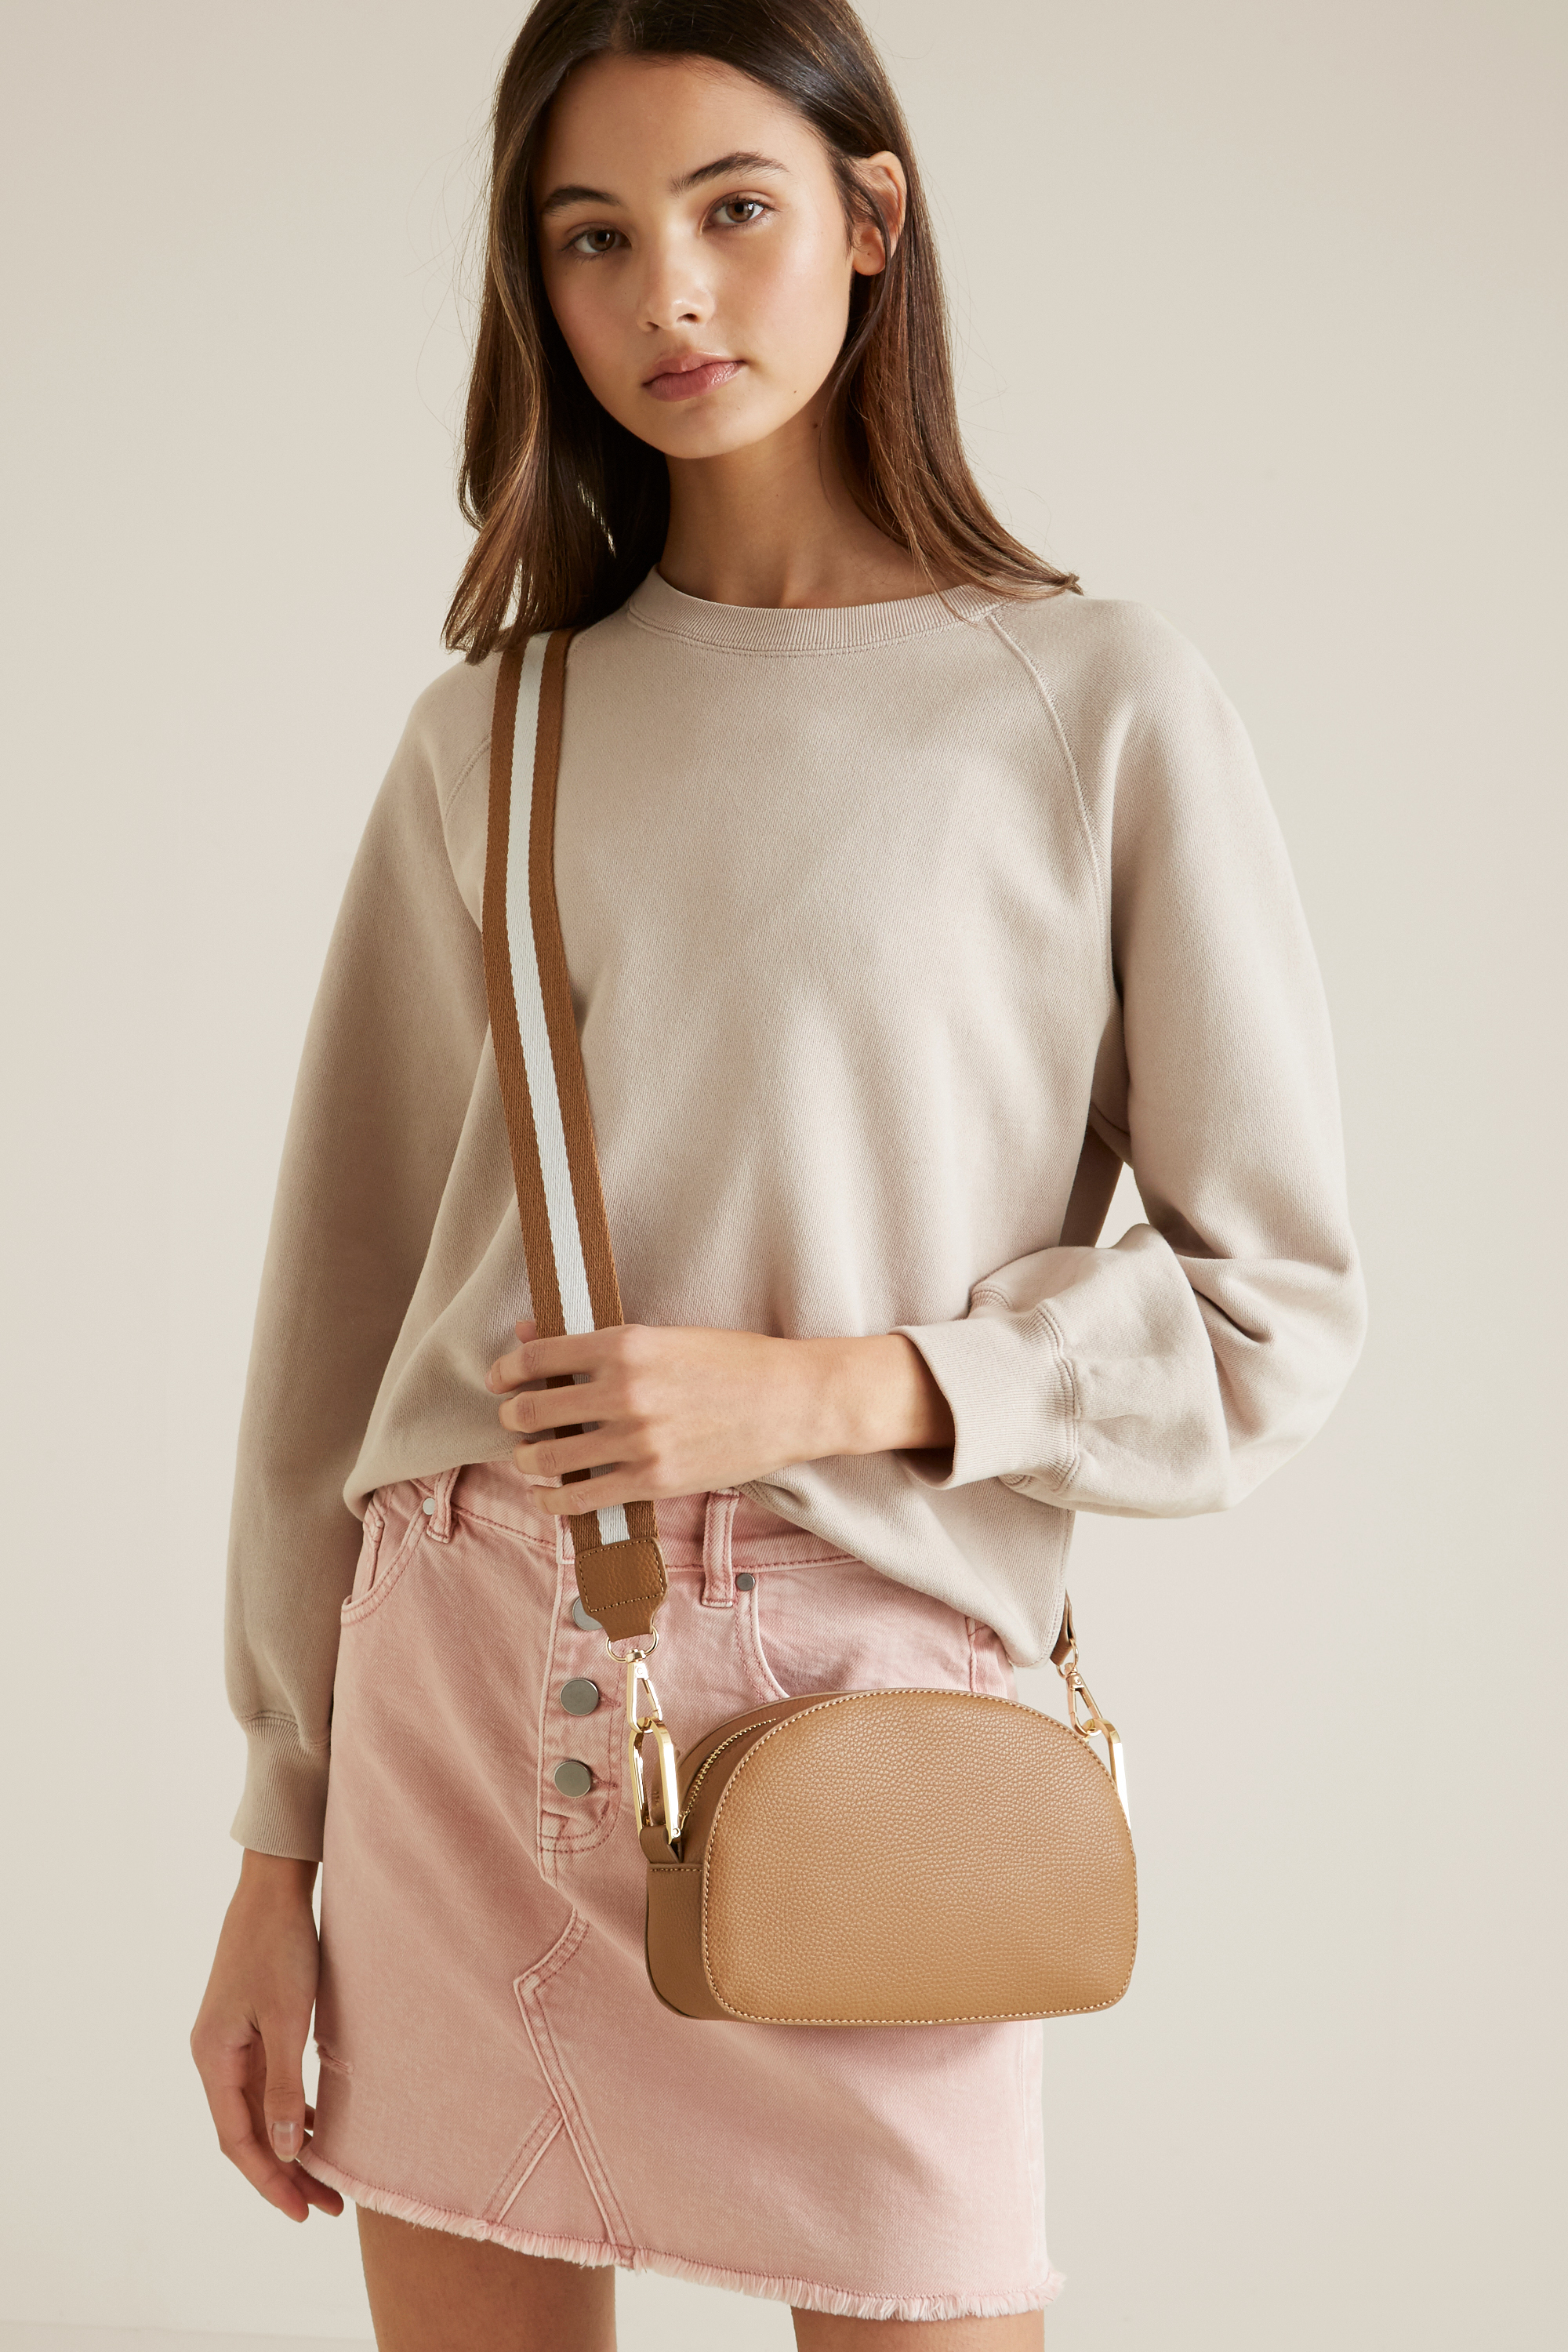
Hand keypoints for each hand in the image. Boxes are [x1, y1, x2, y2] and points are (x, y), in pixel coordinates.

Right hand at [190, 1851, 343, 2223]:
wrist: (275, 1885)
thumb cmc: (281, 1946)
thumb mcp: (288, 2019)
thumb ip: (284, 2086)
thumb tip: (286, 2152)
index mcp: (214, 2058)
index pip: (238, 2140)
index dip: (270, 2181)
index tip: (304, 2212)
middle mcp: (214, 2055)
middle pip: (247, 2132)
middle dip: (284, 2173)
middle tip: (328, 2207)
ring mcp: (230, 2040)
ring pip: (257, 2110)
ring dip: (289, 2144)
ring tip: (328, 2178)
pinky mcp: (249, 2024)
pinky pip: (265, 2084)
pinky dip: (289, 2110)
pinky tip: (318, 2124)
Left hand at [485, 1318, 952, 1515]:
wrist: (791, 1401)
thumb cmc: (732, 1362)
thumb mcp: (665, 1336)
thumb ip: (596, 1340)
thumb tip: (530, 1334)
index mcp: (626, 1344)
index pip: (538, 1358)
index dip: (506, 1371)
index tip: (499, 1380)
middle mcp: (625, 1391)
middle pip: (532, 1411)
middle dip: (514, 1418)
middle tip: (517, 1421)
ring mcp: (638, 1440)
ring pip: (548, 1458)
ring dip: (527, 1459)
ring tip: (530, 1457)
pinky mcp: (653, 1480)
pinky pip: (582, 1499)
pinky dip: (553, 1501)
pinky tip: (548, 1496)